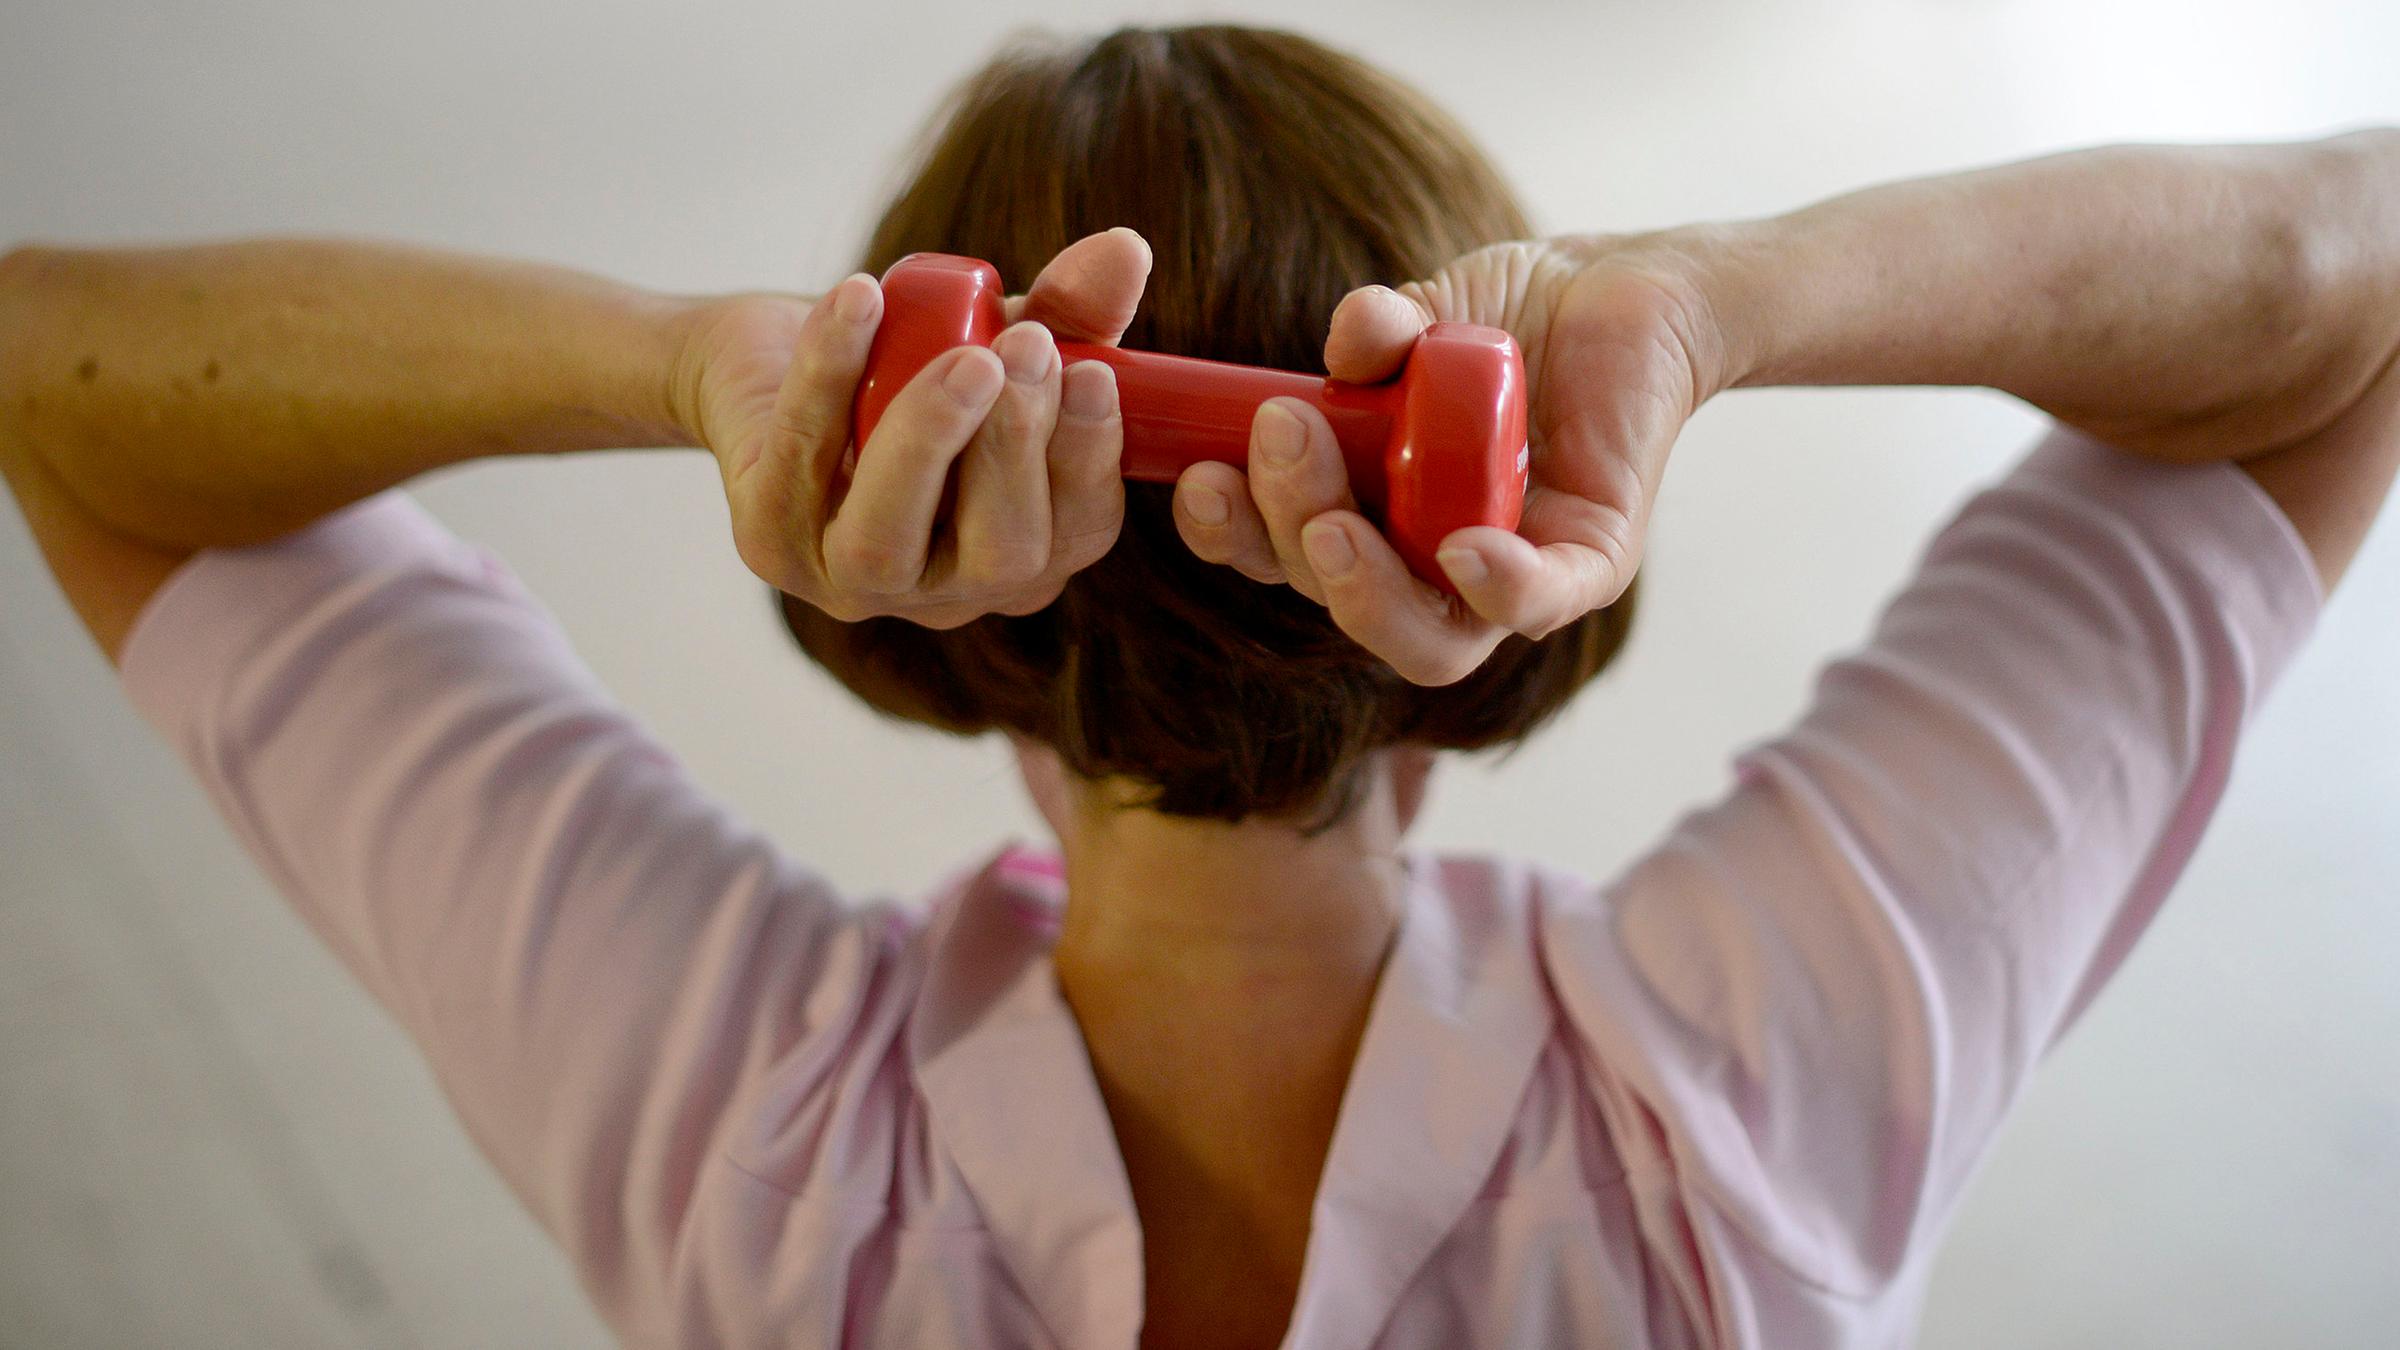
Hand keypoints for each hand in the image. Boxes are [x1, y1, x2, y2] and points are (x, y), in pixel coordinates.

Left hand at [675, 228, 1152, 626]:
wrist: (768, 363)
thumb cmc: (904, 362)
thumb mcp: (998, 333)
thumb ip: (1070, 307)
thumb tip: (1127, 252)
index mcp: (1018, 551)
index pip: (1079, 535)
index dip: (1091, 461)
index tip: (1093, 371)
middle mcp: (943, 590)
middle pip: (1001, 555)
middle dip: (1018, 448)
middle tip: (1028, 347)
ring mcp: (850, 577)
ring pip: (888, 544)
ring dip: (932, 439)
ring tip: (965, 354)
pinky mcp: (768, 540)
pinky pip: (803, 458)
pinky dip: (830, 374)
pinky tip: (859, 299)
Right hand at [1171, 234, 1731, 683]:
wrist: (1620, 291)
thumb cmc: (1501, 321)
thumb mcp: (1416, 318)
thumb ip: (1377, 336)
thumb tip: (1354, 336)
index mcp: (1363, 518)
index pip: (1284, 557)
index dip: (1233, 536)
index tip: (1198, 475)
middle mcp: (1427, 564)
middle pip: (1342, 600)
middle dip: (1288, 535)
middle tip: (1279, 435)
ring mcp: (1507, 574)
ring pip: (1429, 640)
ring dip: (1364, 590)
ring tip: (1328, 521)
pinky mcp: (1591, 558)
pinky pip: (1542, 601)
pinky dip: (1501, 588)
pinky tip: (1463, 552)